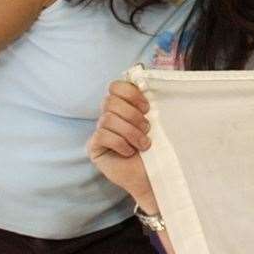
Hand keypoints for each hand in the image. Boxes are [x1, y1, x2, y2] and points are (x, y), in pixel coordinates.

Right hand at [86, 79, 155, 210]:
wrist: (155, 177)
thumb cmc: (159, 150)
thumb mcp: (159, 123)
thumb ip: (151, 104)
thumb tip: (144, 75)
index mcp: (124, 107)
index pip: (116, 86)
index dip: (131, 93)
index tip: (147, 107)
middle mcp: (109, 117)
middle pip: (111, 101)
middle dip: (133, 115)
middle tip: (148, 129)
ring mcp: (100, 132)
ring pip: (108, 118)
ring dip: (131, 132)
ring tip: (144, 145)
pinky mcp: (94, 147)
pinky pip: (102, 135)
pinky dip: (121, 144)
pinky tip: (129, 152)